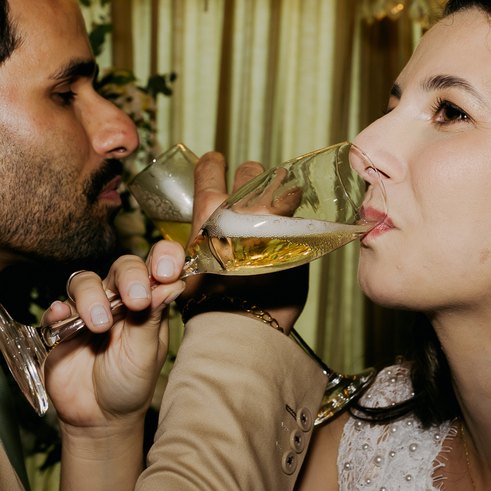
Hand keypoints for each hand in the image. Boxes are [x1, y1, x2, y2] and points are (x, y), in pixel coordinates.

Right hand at [42, 240, 185, 435]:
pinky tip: (62, 318)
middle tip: (136, 300)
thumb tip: (173, 284)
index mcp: (148, 302)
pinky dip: (58, 310)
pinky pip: (55, 308)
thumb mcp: (147, 353)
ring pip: (85, 281)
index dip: (163, 257)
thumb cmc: (130, 383)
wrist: (99, 417)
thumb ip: (152, 318)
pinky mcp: (61, 326)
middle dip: (129, 277)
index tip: (167, 269)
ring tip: (100, 326)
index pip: (157, 265)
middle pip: (122, 266)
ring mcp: (88, 309)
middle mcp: (118, 299)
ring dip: (92, 297)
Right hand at [187, 152, 308, 332]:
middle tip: (252, 199)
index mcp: (210, 211)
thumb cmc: (208, 301)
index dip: (213, 165)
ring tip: (277, 213)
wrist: (240, 325)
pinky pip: (301, 215)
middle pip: (251, 171)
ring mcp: (274, 218)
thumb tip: (211, 233)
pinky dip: (297, 221)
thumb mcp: (190, 264)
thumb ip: (201, 240)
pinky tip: (292, 235)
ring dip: (279, 194)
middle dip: (251, 180)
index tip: (216, 165)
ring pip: (282, 185)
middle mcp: (243, 207)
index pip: (209, 168)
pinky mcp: (300, 235)